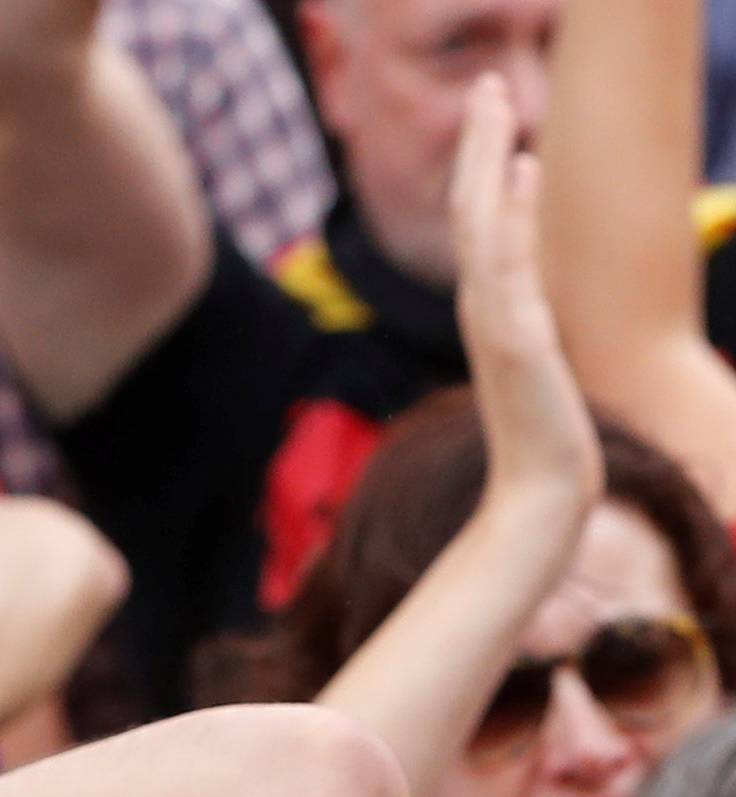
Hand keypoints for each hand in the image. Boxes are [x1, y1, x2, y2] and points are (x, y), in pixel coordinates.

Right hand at [452, 75, 602, 518]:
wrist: (540, 496)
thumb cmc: (541, 447)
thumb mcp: (536, 373)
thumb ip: (526, 329)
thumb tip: (523, 294)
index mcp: (487, 313)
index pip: (478, 226)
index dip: (483, 168)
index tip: (494, 117)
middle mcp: (483, 309)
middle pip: (472, 210)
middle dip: (480, 143)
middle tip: (488, 83)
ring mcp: (495, 323)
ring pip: (482, 223)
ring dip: (488, 158)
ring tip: (496, 100)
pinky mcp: (516, 341)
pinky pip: (508, 265)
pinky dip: (512, 214)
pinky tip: (524, 170)